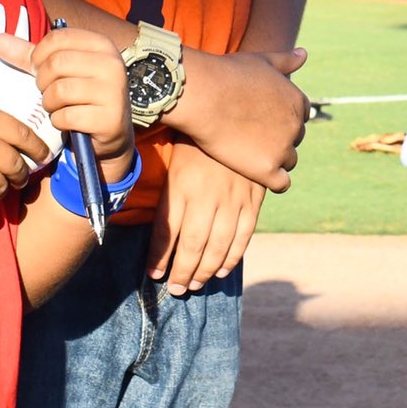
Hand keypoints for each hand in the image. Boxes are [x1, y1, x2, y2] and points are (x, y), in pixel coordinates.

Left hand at [19, 29, 134, 168]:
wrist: (110, 131)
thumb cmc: (80, 95)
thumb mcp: (59, 71)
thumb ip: (29, 55)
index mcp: (101, 44)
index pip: (57, 38)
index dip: (39, 56)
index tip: (42, 70)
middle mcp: (112, 63)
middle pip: (57, 63)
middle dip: (43, 82)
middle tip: (51, 92)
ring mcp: (114, 91)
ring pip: (59, 91)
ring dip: (50, 104)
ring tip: (60, 107)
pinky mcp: (110, 118)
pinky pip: (66, 117)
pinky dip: (60, 122)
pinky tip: (69, 122)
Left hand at [148, 138, 263, 295]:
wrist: (232, 118)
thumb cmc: (194, 144)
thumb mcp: (173, 166)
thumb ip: (166, 198)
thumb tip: (157, 234)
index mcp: (182, 187)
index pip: (167, 232)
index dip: (159, 258)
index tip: (153, 274)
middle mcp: (207, 196)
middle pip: (193, 245)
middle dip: (182, 272)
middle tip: (176, 289)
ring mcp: (233, 198)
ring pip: (219, 245)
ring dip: (206, 271)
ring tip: (195, 284)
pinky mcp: (253, 199)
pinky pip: (244, 235)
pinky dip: (233, 256)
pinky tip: (222, 270)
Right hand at [162, 48, 309, 191]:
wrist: (204, 95)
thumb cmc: (228, 74)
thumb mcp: (262, 61)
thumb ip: (286, 61)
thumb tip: (304, 53)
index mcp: (297, 101)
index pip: (301, 116)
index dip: (282, 119)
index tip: (263, 120)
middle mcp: (296, 125)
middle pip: (295, 139)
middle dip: (279, 139)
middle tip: (254, 139)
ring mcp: (282, 148)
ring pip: (289, 161)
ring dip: (276, 160)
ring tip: (252, 157)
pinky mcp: (267, 169)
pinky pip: (282, 184)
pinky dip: (274, 182)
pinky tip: (257, 175)